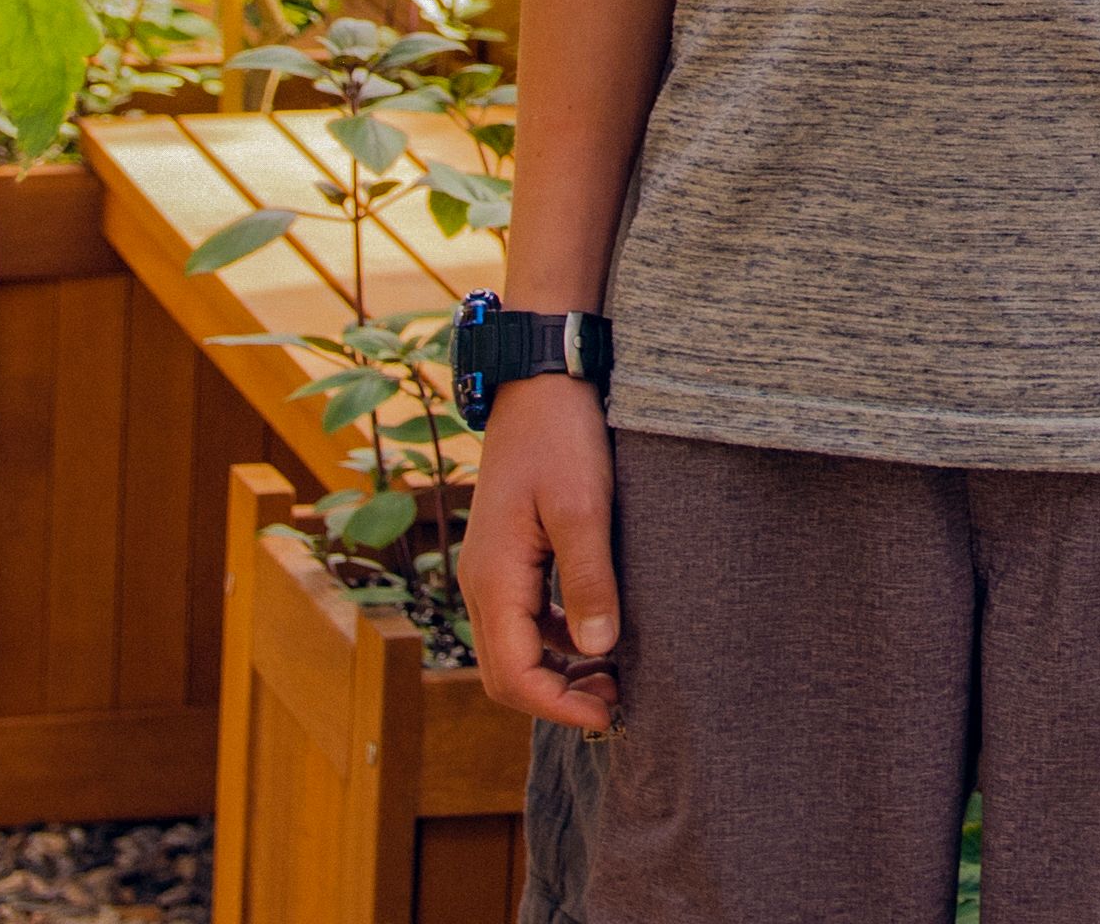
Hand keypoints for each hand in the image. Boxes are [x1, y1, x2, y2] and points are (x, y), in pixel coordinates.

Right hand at [459, 375, 623, 732]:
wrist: (540, 383)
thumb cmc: (562, 438)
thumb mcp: (583, 507)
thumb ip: (589, 579)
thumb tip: (598, 649)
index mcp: (494, 578)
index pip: (512, 675)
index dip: (558, 707)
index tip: (609, 716)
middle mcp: (483, 582)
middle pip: (506, 673)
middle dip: (557, 698)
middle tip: (617, 700)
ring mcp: (492, 570)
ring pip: (515, 649)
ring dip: (559, 672)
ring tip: (616, 673)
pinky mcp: (509, 557)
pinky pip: (525, 620)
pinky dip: (558, 641)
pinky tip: (600, 633)